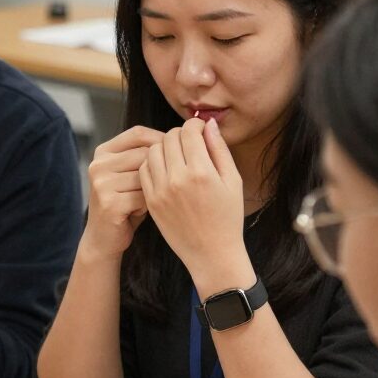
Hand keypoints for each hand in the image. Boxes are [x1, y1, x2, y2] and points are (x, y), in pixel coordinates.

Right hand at [82, 126, 165, 260]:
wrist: (104, 240)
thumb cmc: (125, 204)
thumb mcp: (131, 174)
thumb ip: (145, 155)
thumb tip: (178, 135)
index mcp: (103, 152)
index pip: (138, 133)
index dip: (162, 139)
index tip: (179, 151)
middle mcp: (98, 165)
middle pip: (145, 154)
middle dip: (162, 168)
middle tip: (170, 183)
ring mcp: (101, 184)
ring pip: (147, 175)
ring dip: (157, 188)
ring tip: (155, 199)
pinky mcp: (109, 203)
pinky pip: (145, 196)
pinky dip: (153, 204)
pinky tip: (150, 211)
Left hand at [137, 119, 250, 289]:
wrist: (212, 253)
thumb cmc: (228, 217)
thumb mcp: (233, 181)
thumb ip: (219, 149)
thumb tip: (209, 124)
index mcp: (201, 172)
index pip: (188, 131)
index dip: (195, 125)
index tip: (200, 130)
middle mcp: (177, 179)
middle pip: (169, 138)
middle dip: (180, 135)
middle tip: (189, 143)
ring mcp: (161, 191)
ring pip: (152, 151)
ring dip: (164, 147)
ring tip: (177, 156)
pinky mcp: (151, 201)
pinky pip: (144, 170)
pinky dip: (153, 164)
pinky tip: (166, 169)